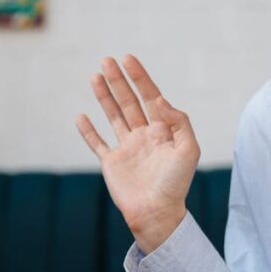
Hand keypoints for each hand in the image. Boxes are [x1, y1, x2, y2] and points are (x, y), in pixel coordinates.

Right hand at [76, 55, 199, 252]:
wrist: (157, 212)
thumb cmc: (177, 182)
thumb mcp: (188, 149)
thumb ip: (178, 122)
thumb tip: (159, 99)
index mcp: (162, 130)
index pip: (150, 97)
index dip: (140, 78)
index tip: (128, 59)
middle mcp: (143, 135)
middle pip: (129, 102)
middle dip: (119, 80)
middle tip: (107, 60)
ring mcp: (127, 148)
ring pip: (113, 116)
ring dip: (104, 96)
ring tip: (95, 76)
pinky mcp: (112, 163)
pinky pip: (97, 143)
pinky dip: (88, 131)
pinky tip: (81, 116)